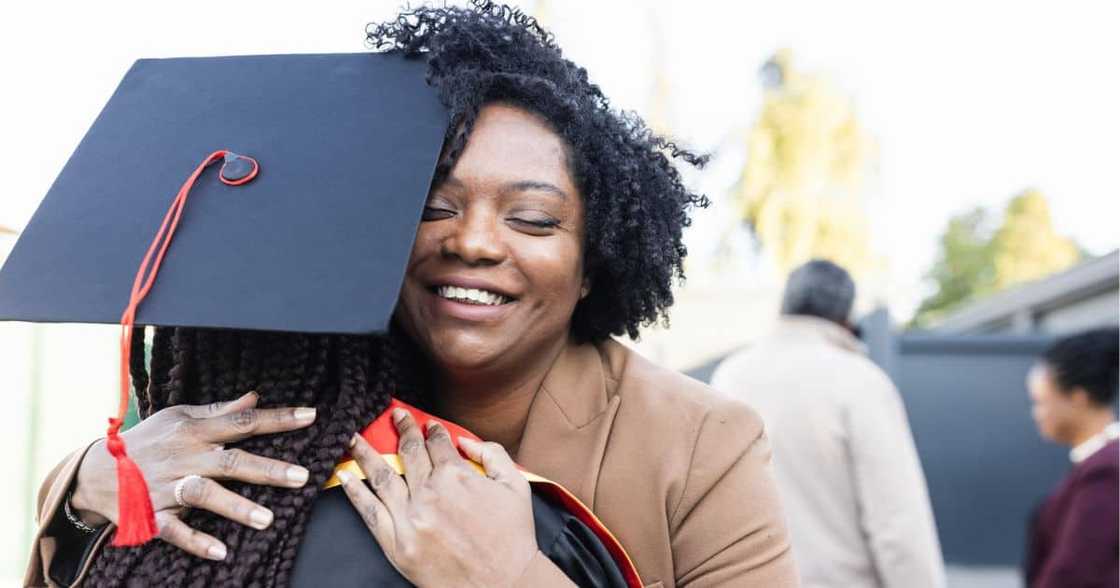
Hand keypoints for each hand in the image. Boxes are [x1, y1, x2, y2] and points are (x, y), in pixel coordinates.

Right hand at [70, 391, 316, 559]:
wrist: (92, 471)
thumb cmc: (146, 440)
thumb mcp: (179, 417)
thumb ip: (219, 411)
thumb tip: (255, 396)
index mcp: (194, 431)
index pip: (242, 422)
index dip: (277, 418)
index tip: (311, 416)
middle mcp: (185, 458)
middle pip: (231, 462)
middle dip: (268, 470)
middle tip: (302, 477)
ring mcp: (168, 487)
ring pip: (205, 495)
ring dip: (236, 507)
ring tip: (268, 520)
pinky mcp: (151, 515)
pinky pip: (175, 530)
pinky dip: (196, 541)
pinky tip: (221, 551)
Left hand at [337, 409, 538, 587]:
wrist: (504, 585)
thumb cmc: (512, 538)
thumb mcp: (516, 486)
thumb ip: (492, 455)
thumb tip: (465, 441)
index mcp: (456, 477)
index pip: (437, 443)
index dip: (431, 430)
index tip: (427, 424)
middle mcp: (429, 494)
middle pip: (409, 453)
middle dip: (402, 430)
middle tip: (394, 417)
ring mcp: (410, 520)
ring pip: (382, 477)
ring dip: (365, 453)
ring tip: (353, 438)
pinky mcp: (397, 545)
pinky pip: (371, 513)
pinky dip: (356, 493)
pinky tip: (347, 477)